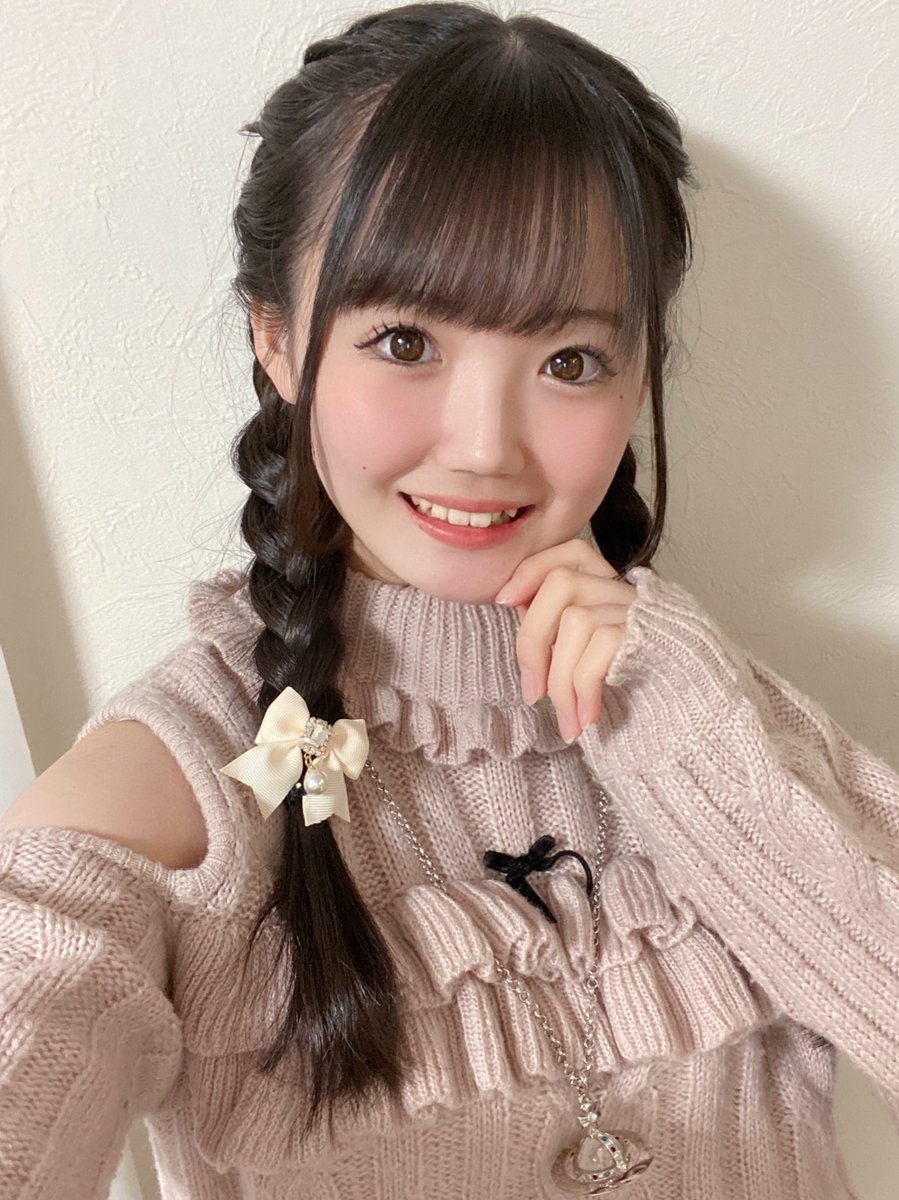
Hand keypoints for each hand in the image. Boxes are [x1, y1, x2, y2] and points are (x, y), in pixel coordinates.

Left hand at [494, 539, 635, 742]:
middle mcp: (630, 593)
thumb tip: (518, 606)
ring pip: (577, 620)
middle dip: (532, 640)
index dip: (533, 569)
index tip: (505, 601)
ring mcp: (643, 611)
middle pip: (562, 583)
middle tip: (531, 693)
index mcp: (614, 590)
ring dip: (560, 680)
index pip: (572, 552)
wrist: (702, 718)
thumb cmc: (644, 690)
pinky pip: (602, 648)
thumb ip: (562, 626)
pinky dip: (584, 688)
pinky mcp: (655, 635)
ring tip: (566, 719)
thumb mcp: (593, 654)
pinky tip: (587, 718)